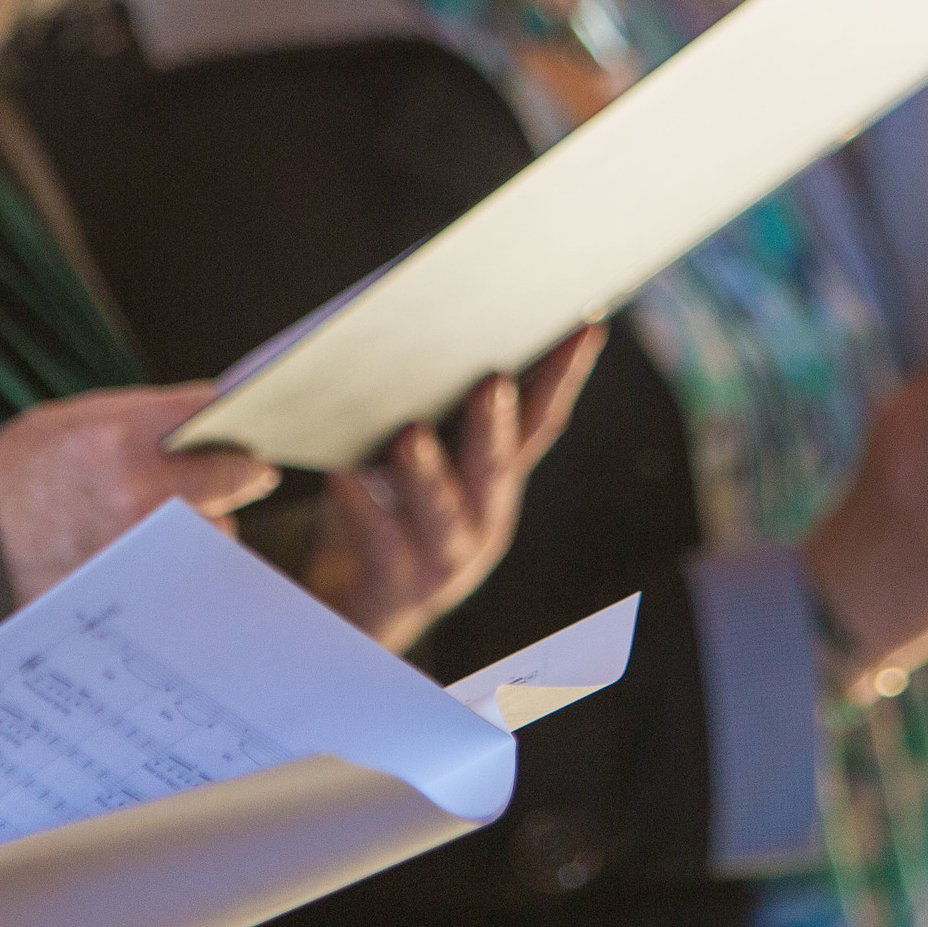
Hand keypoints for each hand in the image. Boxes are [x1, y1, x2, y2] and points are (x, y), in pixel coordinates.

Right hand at [0, 383, 280, 601]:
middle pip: (232, 477)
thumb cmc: (9, 481)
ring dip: (214, 521)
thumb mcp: (62, 423)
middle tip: (246, 471)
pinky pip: (193, 574)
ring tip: (182, 517)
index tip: (252, 424)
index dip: (237, 416)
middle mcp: (137, 493)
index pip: (210, 413)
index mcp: (116, 436)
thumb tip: (209, 409)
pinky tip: (168, 553)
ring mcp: (143, 550)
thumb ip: (136, 416)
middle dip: (238, 472)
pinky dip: (189, 562)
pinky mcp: (142, 592)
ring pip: (219, 531)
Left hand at [305, 326, 604, 651]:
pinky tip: (341, 473)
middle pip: (498, 467)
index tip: (585, 323)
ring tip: (410, 435)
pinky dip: (362, 507)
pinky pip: (381, 542)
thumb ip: (424, 409)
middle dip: (496, 423)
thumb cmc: (381, 506)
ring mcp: (447, 559)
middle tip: (493, 379)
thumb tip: (409, 333)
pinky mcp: (398, 585)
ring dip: (429, 473)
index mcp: (499, 479)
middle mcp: (487, 518)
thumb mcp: (410, 455)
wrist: (353, 603)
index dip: (566, 374)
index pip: (542, 420)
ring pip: (444, 514)